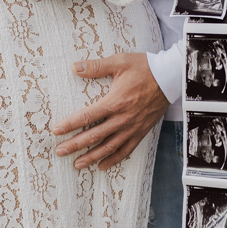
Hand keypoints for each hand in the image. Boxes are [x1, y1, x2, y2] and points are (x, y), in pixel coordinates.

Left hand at [52, 53, 168, 170]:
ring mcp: (132, 127)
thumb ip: (96, 66)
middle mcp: (123, 119)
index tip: (56, 131)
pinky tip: (102, 166)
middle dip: (75, 145)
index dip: (70, 125)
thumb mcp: (120, 62)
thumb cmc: (145, 68)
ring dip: (92, 157)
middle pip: (94, 136)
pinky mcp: (141, 131)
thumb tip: (75, 67)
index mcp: (115, 102)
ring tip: (77, 164)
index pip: (87, 116)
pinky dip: (114, 159)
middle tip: (60, 151)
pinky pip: (126, 150)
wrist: (171, 77)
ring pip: (109, 147)